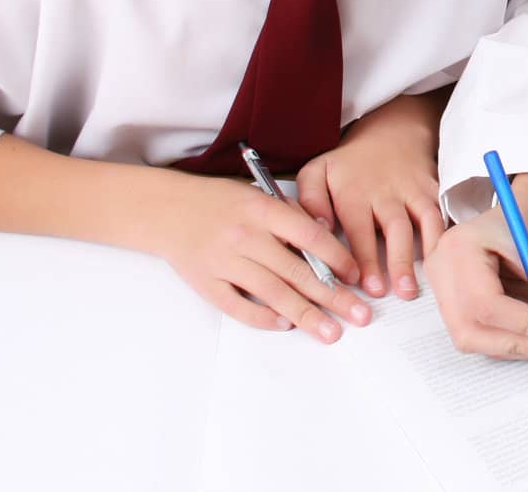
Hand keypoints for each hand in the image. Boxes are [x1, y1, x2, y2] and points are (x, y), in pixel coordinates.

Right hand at [150, 171, 368, 341]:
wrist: (167, 209)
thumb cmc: (220, 201)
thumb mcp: (259, 194)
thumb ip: (292, 215)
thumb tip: (328, 236)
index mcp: (263, 209)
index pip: (310, 237)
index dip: (337, 258)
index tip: (355, 276)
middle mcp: (245, 236)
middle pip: (297, 272)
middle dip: (333, 297)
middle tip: (360, 316)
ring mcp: (224, 262)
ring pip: (273, 294)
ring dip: (306, 315)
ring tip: (331, 332)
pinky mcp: (207, 283)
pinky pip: (239, 307)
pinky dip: (263, 318)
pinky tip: (286, 325)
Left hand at [295, 93, 446, 299]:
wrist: (392, 132)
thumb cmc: (350, 163)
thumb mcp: (317, 171)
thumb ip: (310, 200)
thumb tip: (319, 229)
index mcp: (354, 191)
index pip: (358, 228)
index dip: (362, 258)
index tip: (362, 285)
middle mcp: (386, 192)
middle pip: (393, 228)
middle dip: (394, 261)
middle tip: (394, 292)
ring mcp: (413, 192)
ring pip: (423, 222)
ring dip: (423, 253)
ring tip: (420, 284)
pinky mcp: (433, 192)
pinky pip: (442, 214)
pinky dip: (445, 237)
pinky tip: (446, 260)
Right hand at [427, 173, 527, 363]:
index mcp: (463, 244)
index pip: (485, 302)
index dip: (523, 327)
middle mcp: (443, 266)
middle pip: (468, 328)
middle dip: (515, 344)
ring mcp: (443, 284)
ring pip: (471, 337)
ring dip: (513, 344)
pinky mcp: (453, 298)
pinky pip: (476, 333)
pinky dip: (507, 338)